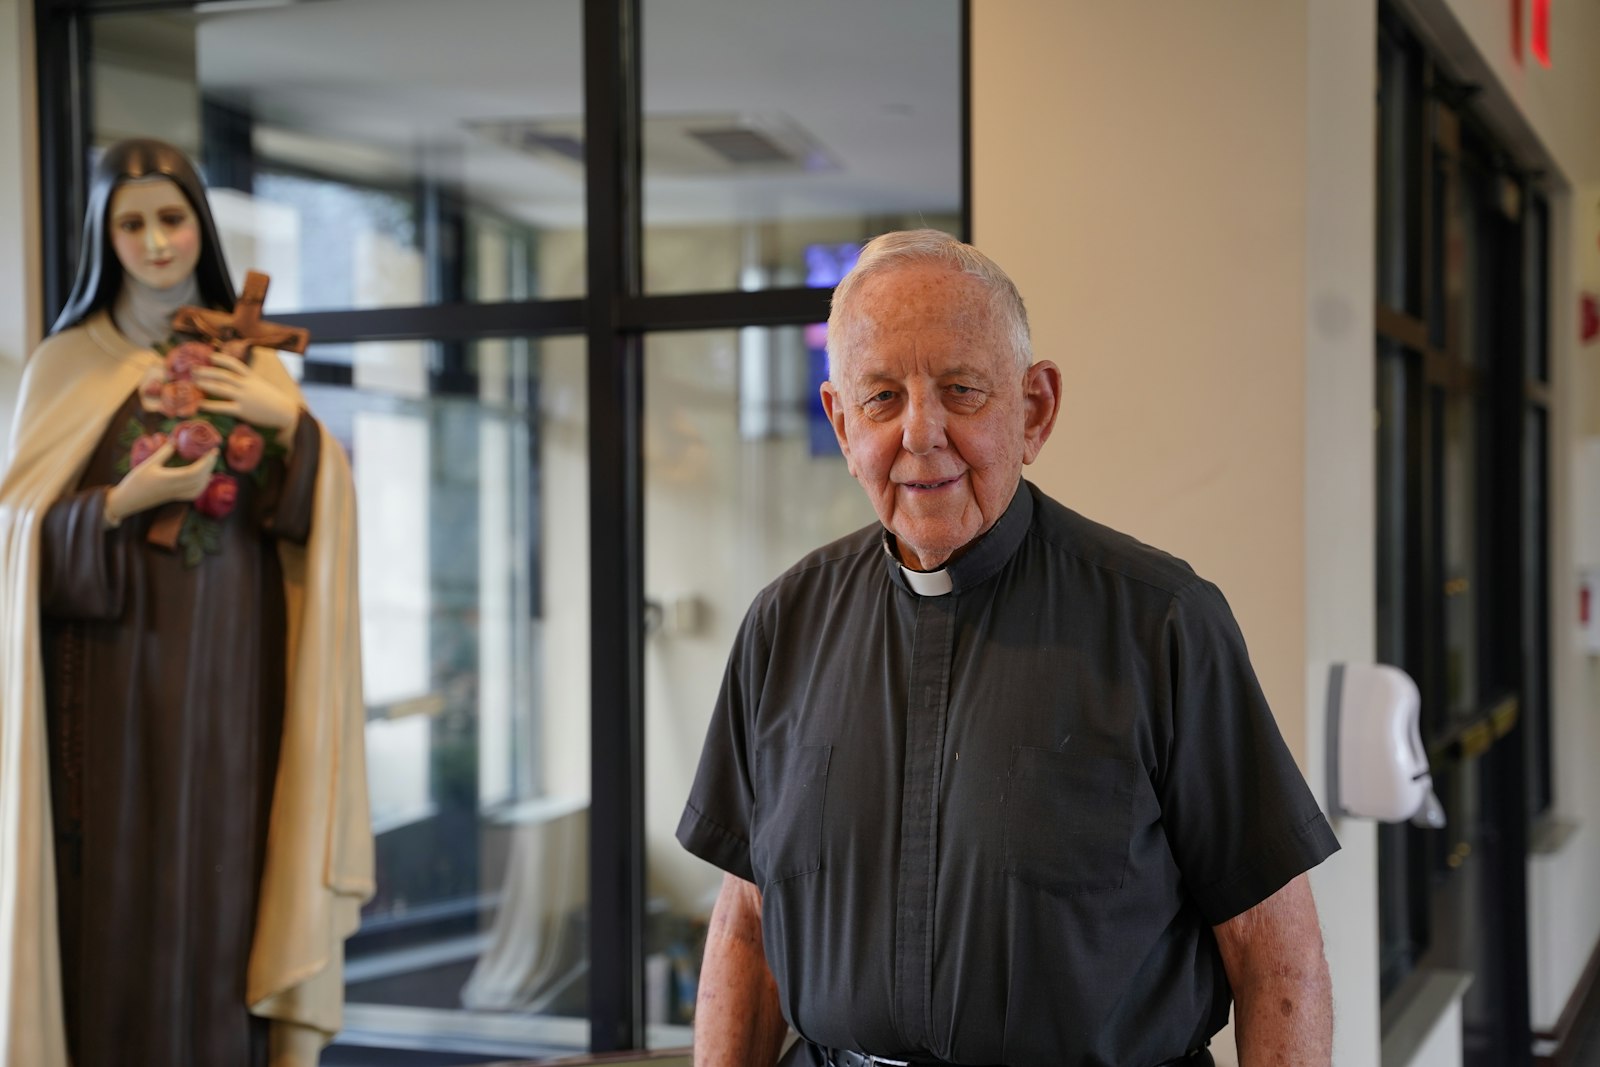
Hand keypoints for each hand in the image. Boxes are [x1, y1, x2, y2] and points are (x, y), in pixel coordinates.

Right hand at [104, 441, 218, 526]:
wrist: (127, 501)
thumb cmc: (135, 481)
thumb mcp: (149, 464)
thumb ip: (164, 452)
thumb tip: (175, 439)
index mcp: (170, 479)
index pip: (195, 471)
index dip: (207, 461)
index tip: (213, 450)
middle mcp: (176, 489)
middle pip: (200, 479)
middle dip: (210, 466)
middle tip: (214, 453)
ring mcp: (176, 495)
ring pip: (199, 488)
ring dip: (207, 475)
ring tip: (210, 463)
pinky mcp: (174, 498)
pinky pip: (193, 494)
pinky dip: (202, 486)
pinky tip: (204, 479)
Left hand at [193, 351, 298, 438]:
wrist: (287, 413)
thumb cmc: (274, 400)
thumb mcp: (262, 386)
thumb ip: (249, 382)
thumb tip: (235, 381)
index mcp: (252, 377)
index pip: (234, 364)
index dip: (221, 359)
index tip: (210, 356)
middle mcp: (246, 385)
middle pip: (223, 375)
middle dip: (207, 372)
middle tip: (193, 370)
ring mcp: (244, 397)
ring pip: (220, 388)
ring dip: (205, 384)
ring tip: (194, 383)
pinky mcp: (243, 411)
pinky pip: (223, 407)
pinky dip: (210, 406)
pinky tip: (201, 405)